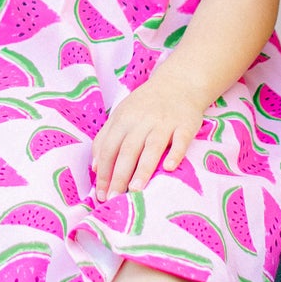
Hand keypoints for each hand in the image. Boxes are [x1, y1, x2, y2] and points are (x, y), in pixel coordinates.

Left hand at [91, 68, 207, 197]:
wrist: (178, 83)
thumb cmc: (145, 105)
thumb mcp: (121, 114)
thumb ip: (106, 138)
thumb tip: (95, 167)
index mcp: (123, 119)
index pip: (109, 147)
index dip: (103, 171)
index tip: (101, 194)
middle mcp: (142, 120)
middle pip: (128, 150)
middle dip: (119, 175)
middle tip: (114, 198)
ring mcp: (164, 122)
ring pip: (151, 147)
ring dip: (143, 168)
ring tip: (135, 190)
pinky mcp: (185, 125)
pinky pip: (180, 141)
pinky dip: (175, 153)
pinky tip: (169, 168)